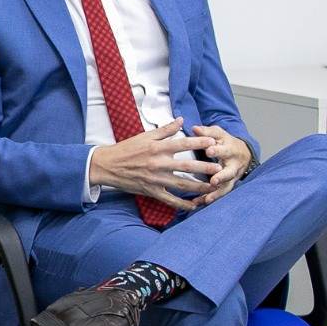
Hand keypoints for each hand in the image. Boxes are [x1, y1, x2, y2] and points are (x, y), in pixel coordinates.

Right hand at [89, 118, 219, 211]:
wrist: (106, 165)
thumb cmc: (125, 149)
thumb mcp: (144, 136)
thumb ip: (165, 130)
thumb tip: (181, 120)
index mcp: (157, 148)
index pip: (182, 144)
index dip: (199, 142)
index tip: (213, 141)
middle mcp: (158, 163)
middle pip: (187, 166)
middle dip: (205, 168)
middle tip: (220, 168)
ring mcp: (155, 179)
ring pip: (182, 185)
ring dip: (199, 187)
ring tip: (213, 187)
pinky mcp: (151, 191)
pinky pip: (170, 199)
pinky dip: (183, 204)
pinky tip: (195, 205)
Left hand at [191, 124, 252, 206]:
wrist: (242, 153)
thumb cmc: (226, 142)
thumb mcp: (218, 134)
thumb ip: (207, 132)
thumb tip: (194, 128)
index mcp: (231, 150)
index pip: (225, 150)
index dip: (218, 150)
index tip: (209, 150)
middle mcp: (233, 165)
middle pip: (229, 172)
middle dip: (222, 177)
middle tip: (213, 181)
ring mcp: (232, 177)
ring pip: (226, 186)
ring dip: (217, 193)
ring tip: (206, 199)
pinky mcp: (228, 185)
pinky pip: (221, 193)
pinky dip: (212, 198)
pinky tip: (200, 202)